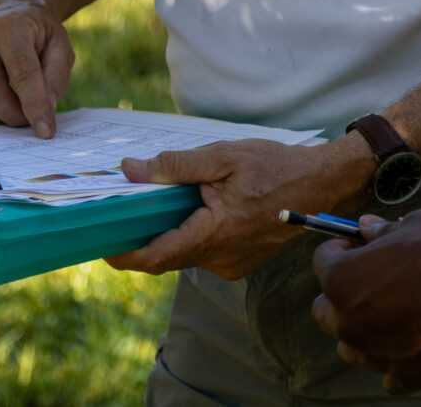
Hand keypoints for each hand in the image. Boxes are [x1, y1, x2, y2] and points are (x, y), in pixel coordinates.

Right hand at [0, 0, 73, 138]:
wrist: (11, 15)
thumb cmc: (39, 36)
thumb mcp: (60, 48)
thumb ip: (56, 79)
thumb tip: (44, 113)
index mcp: (11, 28)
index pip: (21, 71)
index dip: (34, 104)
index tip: (45, 132)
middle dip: (11, 116)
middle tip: (29, 122)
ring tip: (13, 114)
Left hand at [104, 135, 373, 279]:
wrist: (322, 183)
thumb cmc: (276, 166)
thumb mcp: (224, 155)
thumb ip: (177, 165)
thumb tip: (132, 170)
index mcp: (215, 234)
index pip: (156, 257)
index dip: (123, 254)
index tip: (98, 243)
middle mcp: (222, 258)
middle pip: (167, 257)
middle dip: (142, 238)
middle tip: (121, 213)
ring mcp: (232, 265)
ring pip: (185, 255)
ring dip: (169, 233)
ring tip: (158, 203)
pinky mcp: (240, 262)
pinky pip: (204, 253)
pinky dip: (190, 234)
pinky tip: (193, 208)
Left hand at [311, 210, 420, 391]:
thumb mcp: (418, 224)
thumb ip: (386, 229)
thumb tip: (369, 228)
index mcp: (342, 280)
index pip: (323, 259)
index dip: (341, 246)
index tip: (358, 243)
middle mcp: (349, 323)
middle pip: (326, 308)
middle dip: (342, 291)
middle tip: (371, 274)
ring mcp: (375, 354)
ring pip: (351, 345)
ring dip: (362, 327)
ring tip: (391, 310)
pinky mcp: (405, 376)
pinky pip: (388, 372)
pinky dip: (394, 358)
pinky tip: (414, 341)